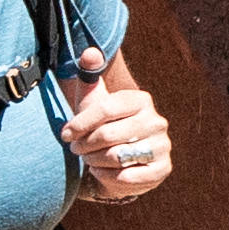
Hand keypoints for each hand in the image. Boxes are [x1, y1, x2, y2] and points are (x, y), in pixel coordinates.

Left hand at [63, 56, 175, 205]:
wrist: (119, 158)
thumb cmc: (101, 125)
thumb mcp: (93, 101)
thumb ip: (90, 75)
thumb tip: (90, 52)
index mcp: (141, 100)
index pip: (105, 109)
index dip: (80, 123)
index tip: (65, 135)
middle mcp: (157, 121)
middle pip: (108, 135)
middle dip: (85, 145)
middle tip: (76, 149)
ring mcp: (163, 145)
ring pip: (116, 157)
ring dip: (94, 161)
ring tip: (89, 159)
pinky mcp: (163, 169)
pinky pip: (127, 177)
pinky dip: (108, 177)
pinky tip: (103, 172)